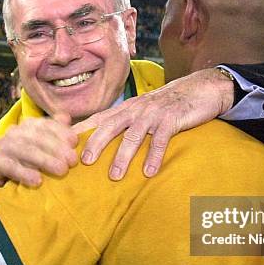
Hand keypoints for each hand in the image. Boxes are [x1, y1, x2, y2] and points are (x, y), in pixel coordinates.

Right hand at [0, 113, 77, 202]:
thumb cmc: (22, 166)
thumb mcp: (40, 151)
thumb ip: (53, 135)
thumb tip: (66, 118)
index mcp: (26, 128)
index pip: (44, 124)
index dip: (60, 131)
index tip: (75, 142)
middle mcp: (13, 133)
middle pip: (36, 136)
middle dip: (57, 147)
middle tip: (72, 161)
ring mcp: (1, 147)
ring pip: (24, 149)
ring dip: (45, 160)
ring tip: (61, 170)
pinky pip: (9, 166)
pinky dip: (24, 173)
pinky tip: (37, 181)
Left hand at [73, 67, 233, 179]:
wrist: (200, 88)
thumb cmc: (168, 105)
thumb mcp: (144, 110)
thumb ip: (126, 122)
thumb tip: (104, 141)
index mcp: (127, 108)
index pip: (98, 118)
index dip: (80, 130)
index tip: (63, 144)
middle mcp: (136, 109)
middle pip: (110, 126)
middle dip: (95, 143)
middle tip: (82, 162)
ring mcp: (153, 114)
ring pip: (133, 135)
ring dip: (123, 156)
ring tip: (114, 176)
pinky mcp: (172, 119)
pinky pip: (161, 140)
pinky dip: (154, 156)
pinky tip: (149, 172)